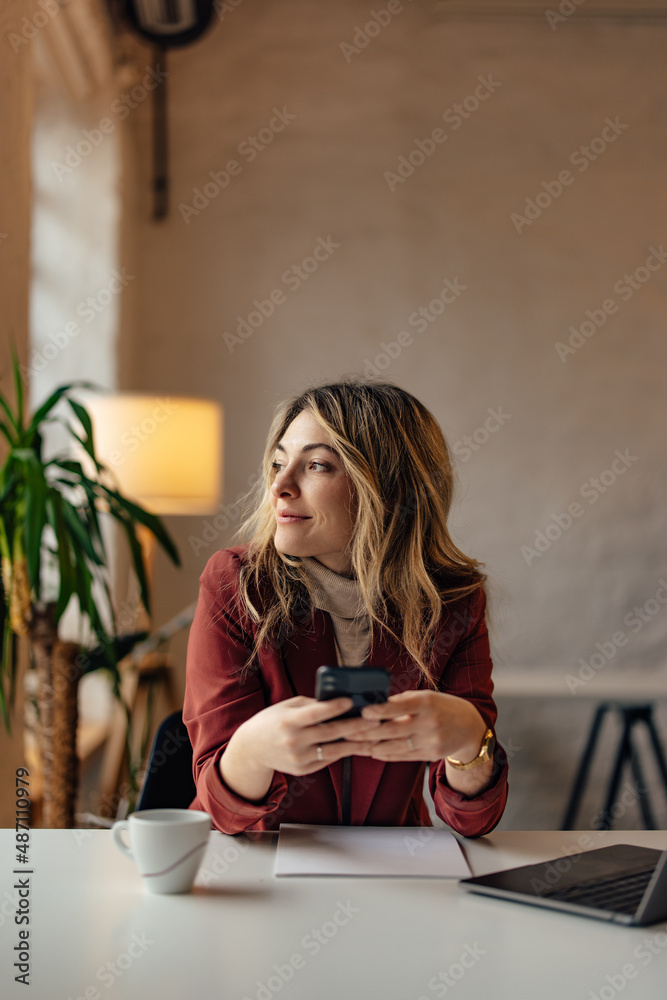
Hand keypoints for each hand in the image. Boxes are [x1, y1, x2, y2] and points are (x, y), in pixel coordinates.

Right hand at [231, 695, 382, 777]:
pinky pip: (327, 759)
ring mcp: (299, 758)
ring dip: (356, 743)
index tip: (351, 701)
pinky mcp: (303, 770)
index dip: (334, 707)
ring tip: (373, 736)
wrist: (252, 749)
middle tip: (373, 719)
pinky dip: (342, 752)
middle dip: (355, 726)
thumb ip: (311, 705)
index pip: (315, 714)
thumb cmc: (273, 721)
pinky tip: (356, 744)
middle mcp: (294, 741)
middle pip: (330, 733)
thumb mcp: (287, 707)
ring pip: (334, 751)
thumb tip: (338, 702)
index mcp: (288, 721)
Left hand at [358, 690, 486, 762]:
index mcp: (427, 703)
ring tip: (354, 743)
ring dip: (372, 746)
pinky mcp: (430, 755)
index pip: (400, 707)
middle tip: (347, 731)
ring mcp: (430, 741)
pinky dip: (386, 754)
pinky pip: (403, 756)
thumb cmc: (442, 707)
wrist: (470, 728)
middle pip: (393, 730)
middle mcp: (429, 723)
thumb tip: (374, 704)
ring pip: (395, 746)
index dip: (380, 711)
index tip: (363, 711)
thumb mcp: (426, 696)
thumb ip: (402, 701)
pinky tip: (372, 751)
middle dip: (368, 732)